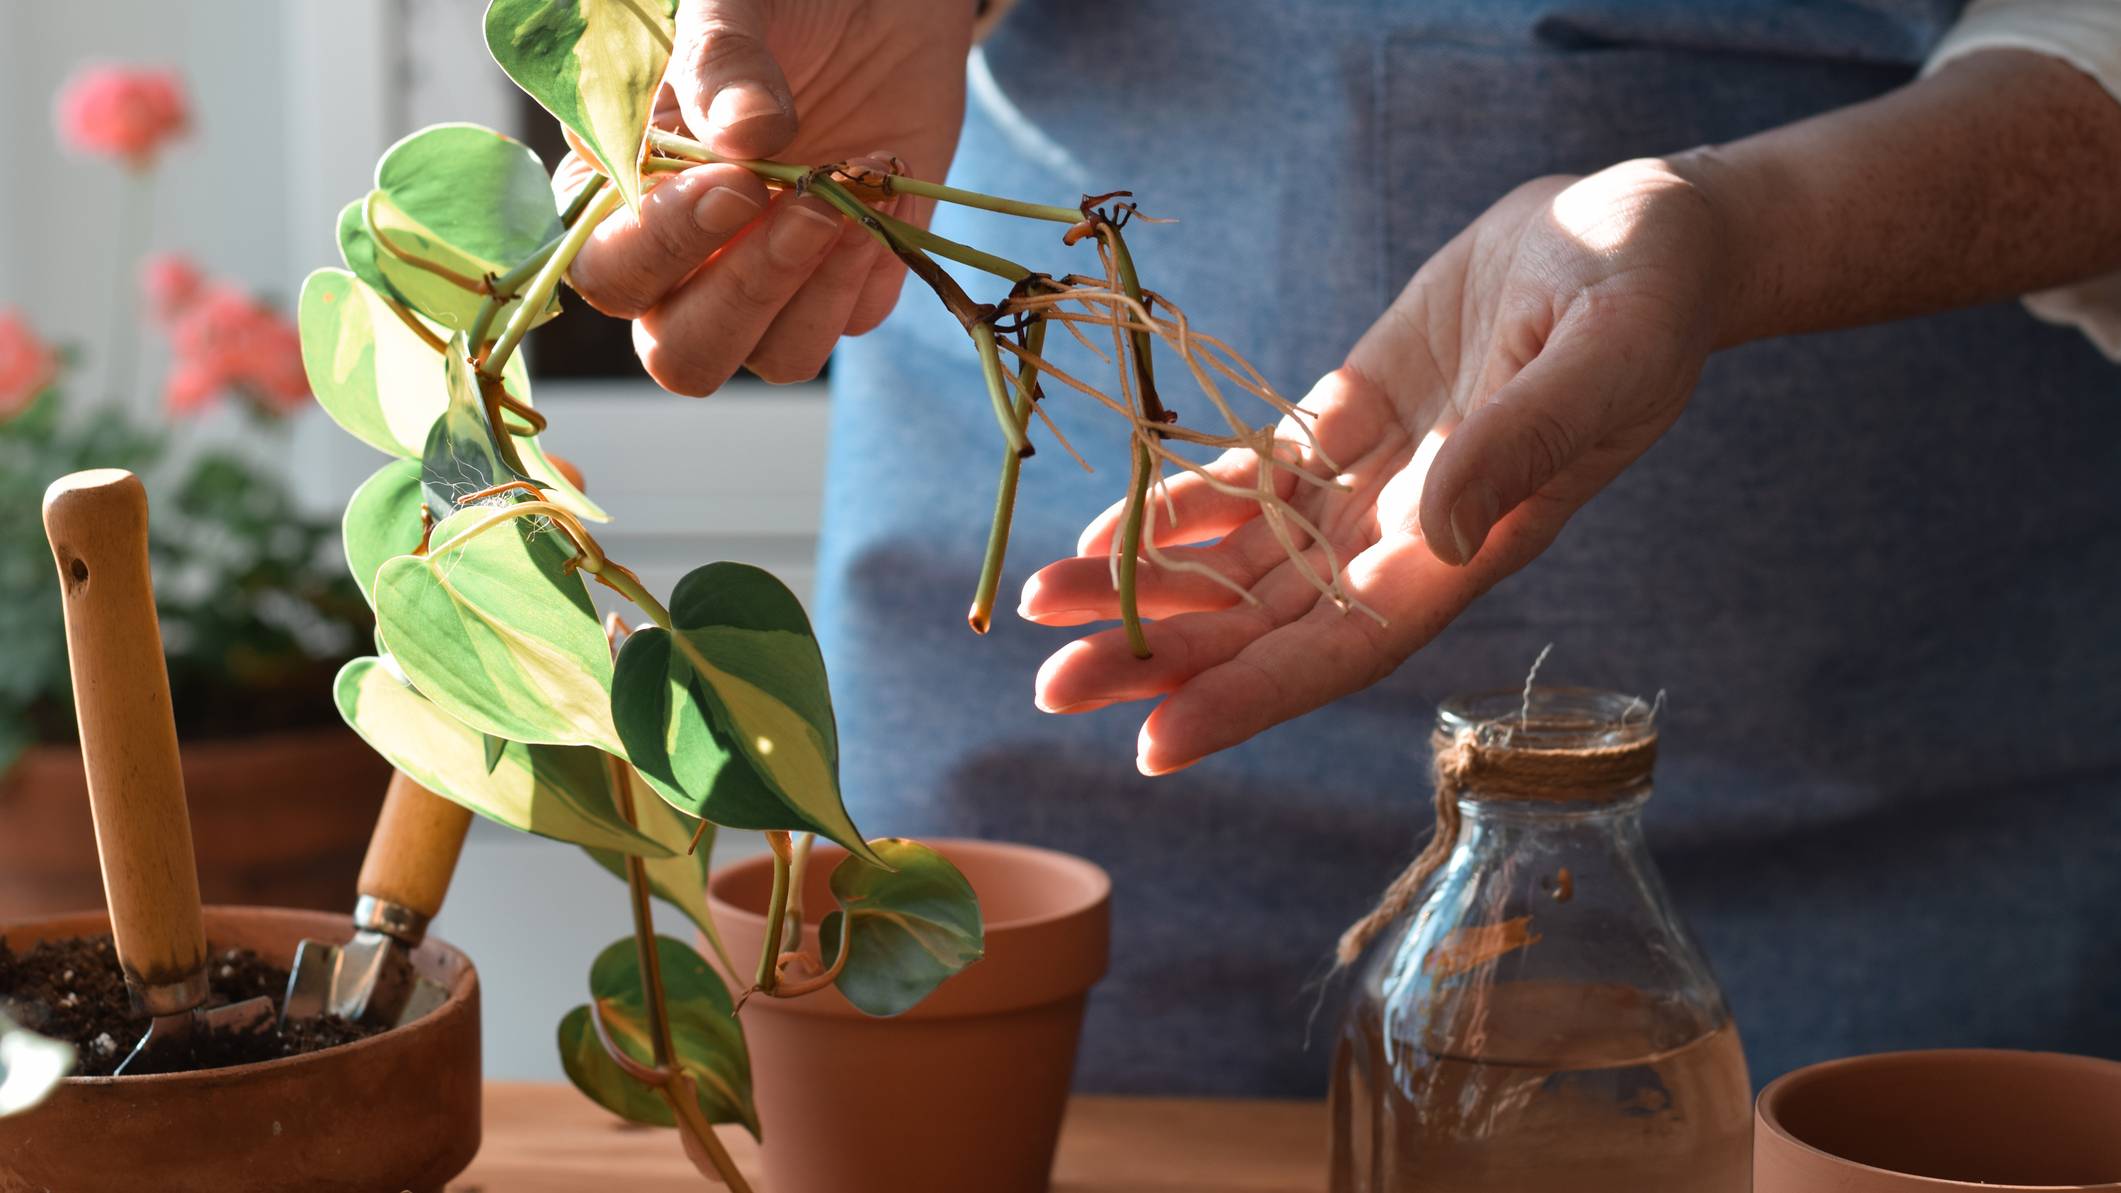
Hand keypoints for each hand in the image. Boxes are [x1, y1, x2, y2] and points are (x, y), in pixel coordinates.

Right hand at [563, 0, 972, 394]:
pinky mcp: (842, 283)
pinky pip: (848, 323)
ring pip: (770, 358)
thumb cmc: (777, 1)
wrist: (877, 2)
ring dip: (815, 291)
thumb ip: (720, 60)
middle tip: (805, 207)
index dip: (663, 245)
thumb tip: (746, 133)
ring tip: (851, 196)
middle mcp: (685, 261)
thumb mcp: (733, 3)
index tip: (735, 185)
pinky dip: (869, 267)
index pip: (607, 269)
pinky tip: (887, 187)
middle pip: (680, 351)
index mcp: (619, 195)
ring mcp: (766, 280)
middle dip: (744, 293)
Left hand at [1020, 160, 1726, 774]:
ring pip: (1241, 560)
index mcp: (1469, 548)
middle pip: (1266, 624)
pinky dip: (1178, 508)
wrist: (1638, 229)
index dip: (1249, 699)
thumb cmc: (1648, 294)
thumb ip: (1523, 444)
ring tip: (1042, 605)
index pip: (1342, 650)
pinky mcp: (1348, 418)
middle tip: (1050, 686)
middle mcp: (1406, 537)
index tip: (1156, 743)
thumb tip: (1438, 537)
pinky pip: (1249, 481)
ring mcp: (1371, 481)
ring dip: (1145, 587)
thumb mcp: (1605, 354)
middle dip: (1161, 657)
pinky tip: (1103, 533)